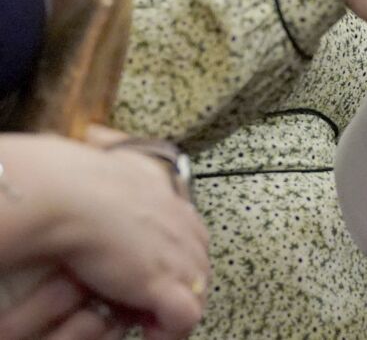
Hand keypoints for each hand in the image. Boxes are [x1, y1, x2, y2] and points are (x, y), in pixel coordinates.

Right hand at [0, 135, 208, 338]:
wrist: (73, 197)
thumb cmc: (85, 179)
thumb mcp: (117, 158)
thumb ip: (121, 156)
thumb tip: (100, 139)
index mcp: (174, 201)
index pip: (192, 234)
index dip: (176, 256)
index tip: (157, 267)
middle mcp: (185, 230)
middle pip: (200, 266)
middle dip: (178, 285)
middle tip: (149, 299)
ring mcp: (180, 259)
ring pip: (197, 294)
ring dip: (173, 310)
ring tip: (147, 317)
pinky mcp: (166, 286)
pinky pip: (184, 319)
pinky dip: (171, 330)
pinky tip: (152, 330)